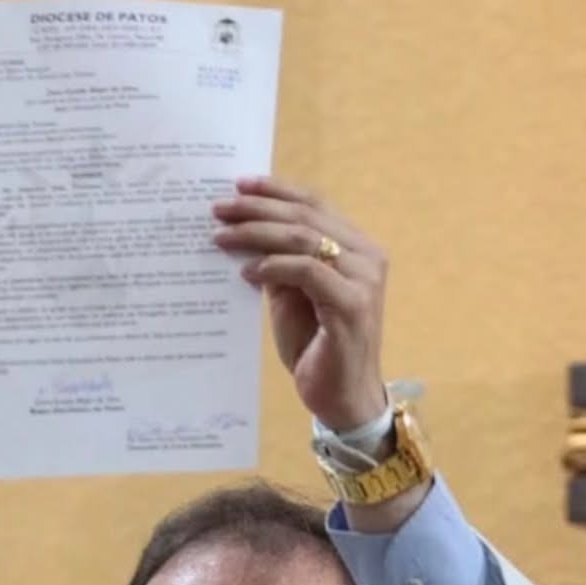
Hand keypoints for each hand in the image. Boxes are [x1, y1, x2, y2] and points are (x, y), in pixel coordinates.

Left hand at [212, 177, 387, 430]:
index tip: (238, 186)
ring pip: (305, 239)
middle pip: (306, 216)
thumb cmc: (316, 348)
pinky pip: (307, 272)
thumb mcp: (291, 297)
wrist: (341, 398)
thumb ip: (278, 263)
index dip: (276, 191)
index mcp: (357, 248)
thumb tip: (244, 232)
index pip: (314, 205)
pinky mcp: (353, 306)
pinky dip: (273, 267)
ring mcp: (364, 280)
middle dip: (257, 209)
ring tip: (222, 237)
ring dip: (257, 234)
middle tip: (219, 209)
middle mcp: (367, 257)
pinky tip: (247, 272)